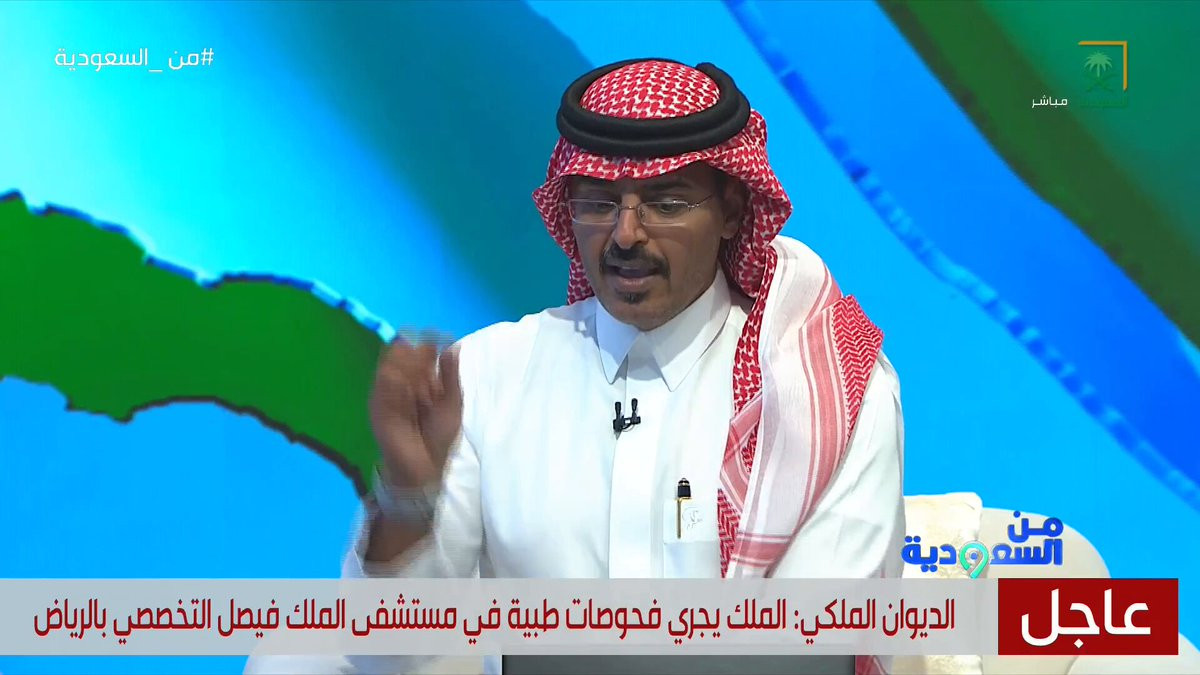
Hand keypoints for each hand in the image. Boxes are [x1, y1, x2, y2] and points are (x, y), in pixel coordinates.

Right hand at [369, 333, 461, 489]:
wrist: (423, 465)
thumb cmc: (439, 435)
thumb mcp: (452, 403)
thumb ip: (450, 375)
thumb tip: (452, 345)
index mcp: (424, 379)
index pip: (423, 353)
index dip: (429, 345)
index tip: (439, 338)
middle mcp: (405, 381)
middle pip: (407, 356)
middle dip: (419, 360)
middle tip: (429, 376)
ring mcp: (389, 392)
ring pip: (394, 367)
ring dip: (407, 371)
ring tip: (419, 389)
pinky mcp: (377, 405)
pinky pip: (383, 386)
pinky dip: (394, 384)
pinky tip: (404, 388)